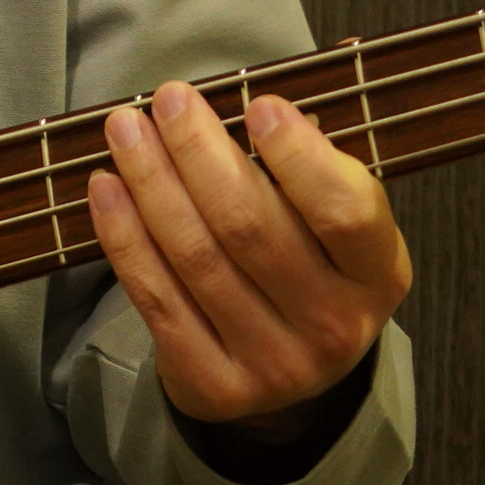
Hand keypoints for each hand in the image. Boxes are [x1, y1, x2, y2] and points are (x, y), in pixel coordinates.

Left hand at [86, 83, 411, 438]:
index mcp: (377, 273)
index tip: (259, 103)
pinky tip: (106, 188)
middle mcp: (335, 326)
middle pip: (251, 226)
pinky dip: (124, 237)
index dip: (300, 157)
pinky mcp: (216, 386)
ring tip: (125, 130)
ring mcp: (276, 364)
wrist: (287, 369)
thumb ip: (308, 170)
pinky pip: (157, 298)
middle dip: (199, 151)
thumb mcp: (335, 224)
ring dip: (151, 182)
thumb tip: (257, 105)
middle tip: (169, 99)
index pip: (345, 212)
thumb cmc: (307, 262)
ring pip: (197, 256)